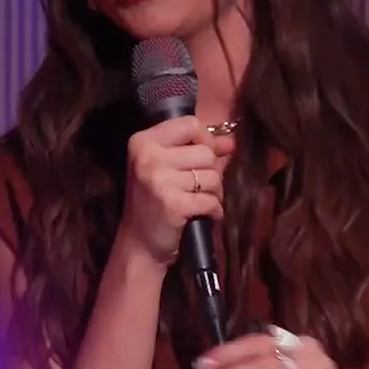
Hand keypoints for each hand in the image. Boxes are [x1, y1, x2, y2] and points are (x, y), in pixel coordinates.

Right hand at [118, 116, 235, 263]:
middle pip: (205, 152)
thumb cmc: (154, 203)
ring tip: (199, 202)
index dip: (205, 140)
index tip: (202, 158)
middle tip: (198, 188)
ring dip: (214, 192)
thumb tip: (229, 142)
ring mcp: (159, 180)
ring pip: (212, 176)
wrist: (139, 244)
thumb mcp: (167, 169)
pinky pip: (211, 200)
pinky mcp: (173, 203)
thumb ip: (197, 151)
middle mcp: (149, 157)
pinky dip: (214, 210)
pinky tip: (203, 215)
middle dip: (211, 172)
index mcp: (143, 142)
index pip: (190, 124)